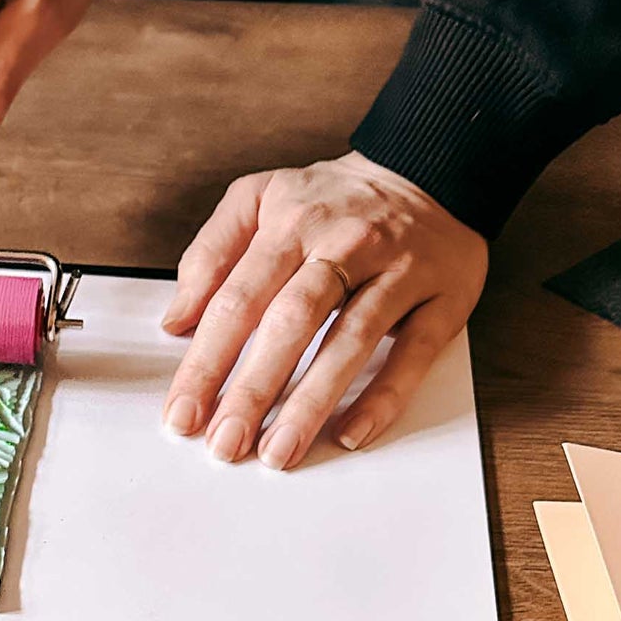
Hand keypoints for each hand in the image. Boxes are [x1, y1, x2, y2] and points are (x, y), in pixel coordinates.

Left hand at [160, 153, 487, 468]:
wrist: (429, 168)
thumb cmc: (330, 200)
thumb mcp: (258, 199)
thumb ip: (210, 254)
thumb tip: (176, 321)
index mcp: (288, 222)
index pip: (237, 300)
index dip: (206, 362)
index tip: (183, 413)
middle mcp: (343, 243)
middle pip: (290, 322)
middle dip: (252, 390)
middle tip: (224, 444)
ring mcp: (397, 271)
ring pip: (350, 340)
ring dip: (311, 403)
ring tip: (278, 452)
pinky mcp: (443, 297)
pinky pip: (413, 353)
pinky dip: (383, 397)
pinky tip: (350, 434)